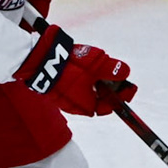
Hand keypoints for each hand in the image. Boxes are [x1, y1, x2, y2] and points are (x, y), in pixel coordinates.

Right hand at [17, 25, 136, 116]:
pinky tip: (83, 64)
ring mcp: (64, 98)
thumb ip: (113, 70)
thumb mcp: (97, 66)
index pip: (109, 107)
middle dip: (109, 86)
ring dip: (96, 80)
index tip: (130, 87)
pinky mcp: (56, 88)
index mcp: (86, 106)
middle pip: (98, 98)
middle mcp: (75, 106)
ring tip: (99, 66)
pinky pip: (75, 85)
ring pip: (87, 91)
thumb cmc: (68, 67)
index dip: (121, 97)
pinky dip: (83, 77)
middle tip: (116, 75)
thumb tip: (125, 73)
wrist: (38, 60)